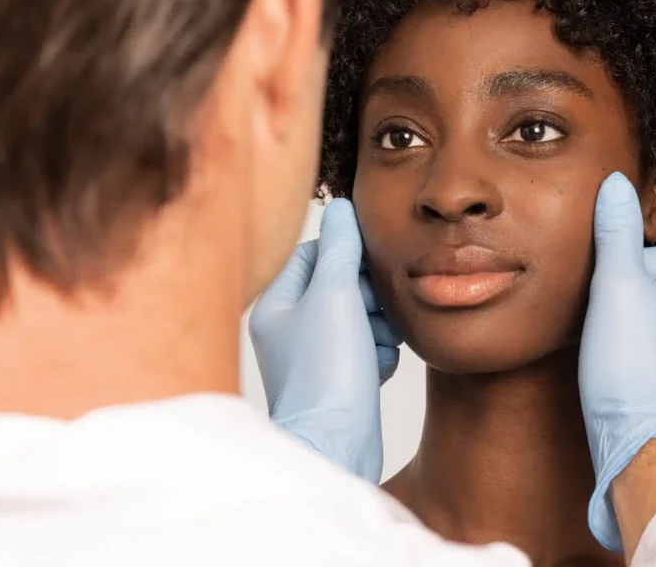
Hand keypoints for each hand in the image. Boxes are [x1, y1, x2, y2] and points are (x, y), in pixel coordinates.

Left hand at [248, 199, 401, 483]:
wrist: (336, 447)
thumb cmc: (327, 372)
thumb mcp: (335, 295)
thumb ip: (341, 248)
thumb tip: (341, 208)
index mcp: (276, 304)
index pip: (314, 252)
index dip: (348, 254)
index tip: (370, 266)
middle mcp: (290, 329)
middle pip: (342, 283)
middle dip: (369, 295)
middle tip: (374, 311)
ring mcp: (314, 356)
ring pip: (361, 315)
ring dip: (379, 325)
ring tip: (376, 344)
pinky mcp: (338, 381)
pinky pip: (368, 347)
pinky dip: (380, 352)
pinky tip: (379, 368)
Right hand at [579, 173, 655, 552]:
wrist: (642, 453)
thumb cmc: (631, 371)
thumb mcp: (615, 286)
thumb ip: (616, 232)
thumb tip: (615, 185)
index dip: (631, 270)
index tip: (609, 297)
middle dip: (633, 303)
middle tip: (606, 325)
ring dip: (638, 336)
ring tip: (612, 357)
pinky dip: (645, 370)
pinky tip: (622, 384)